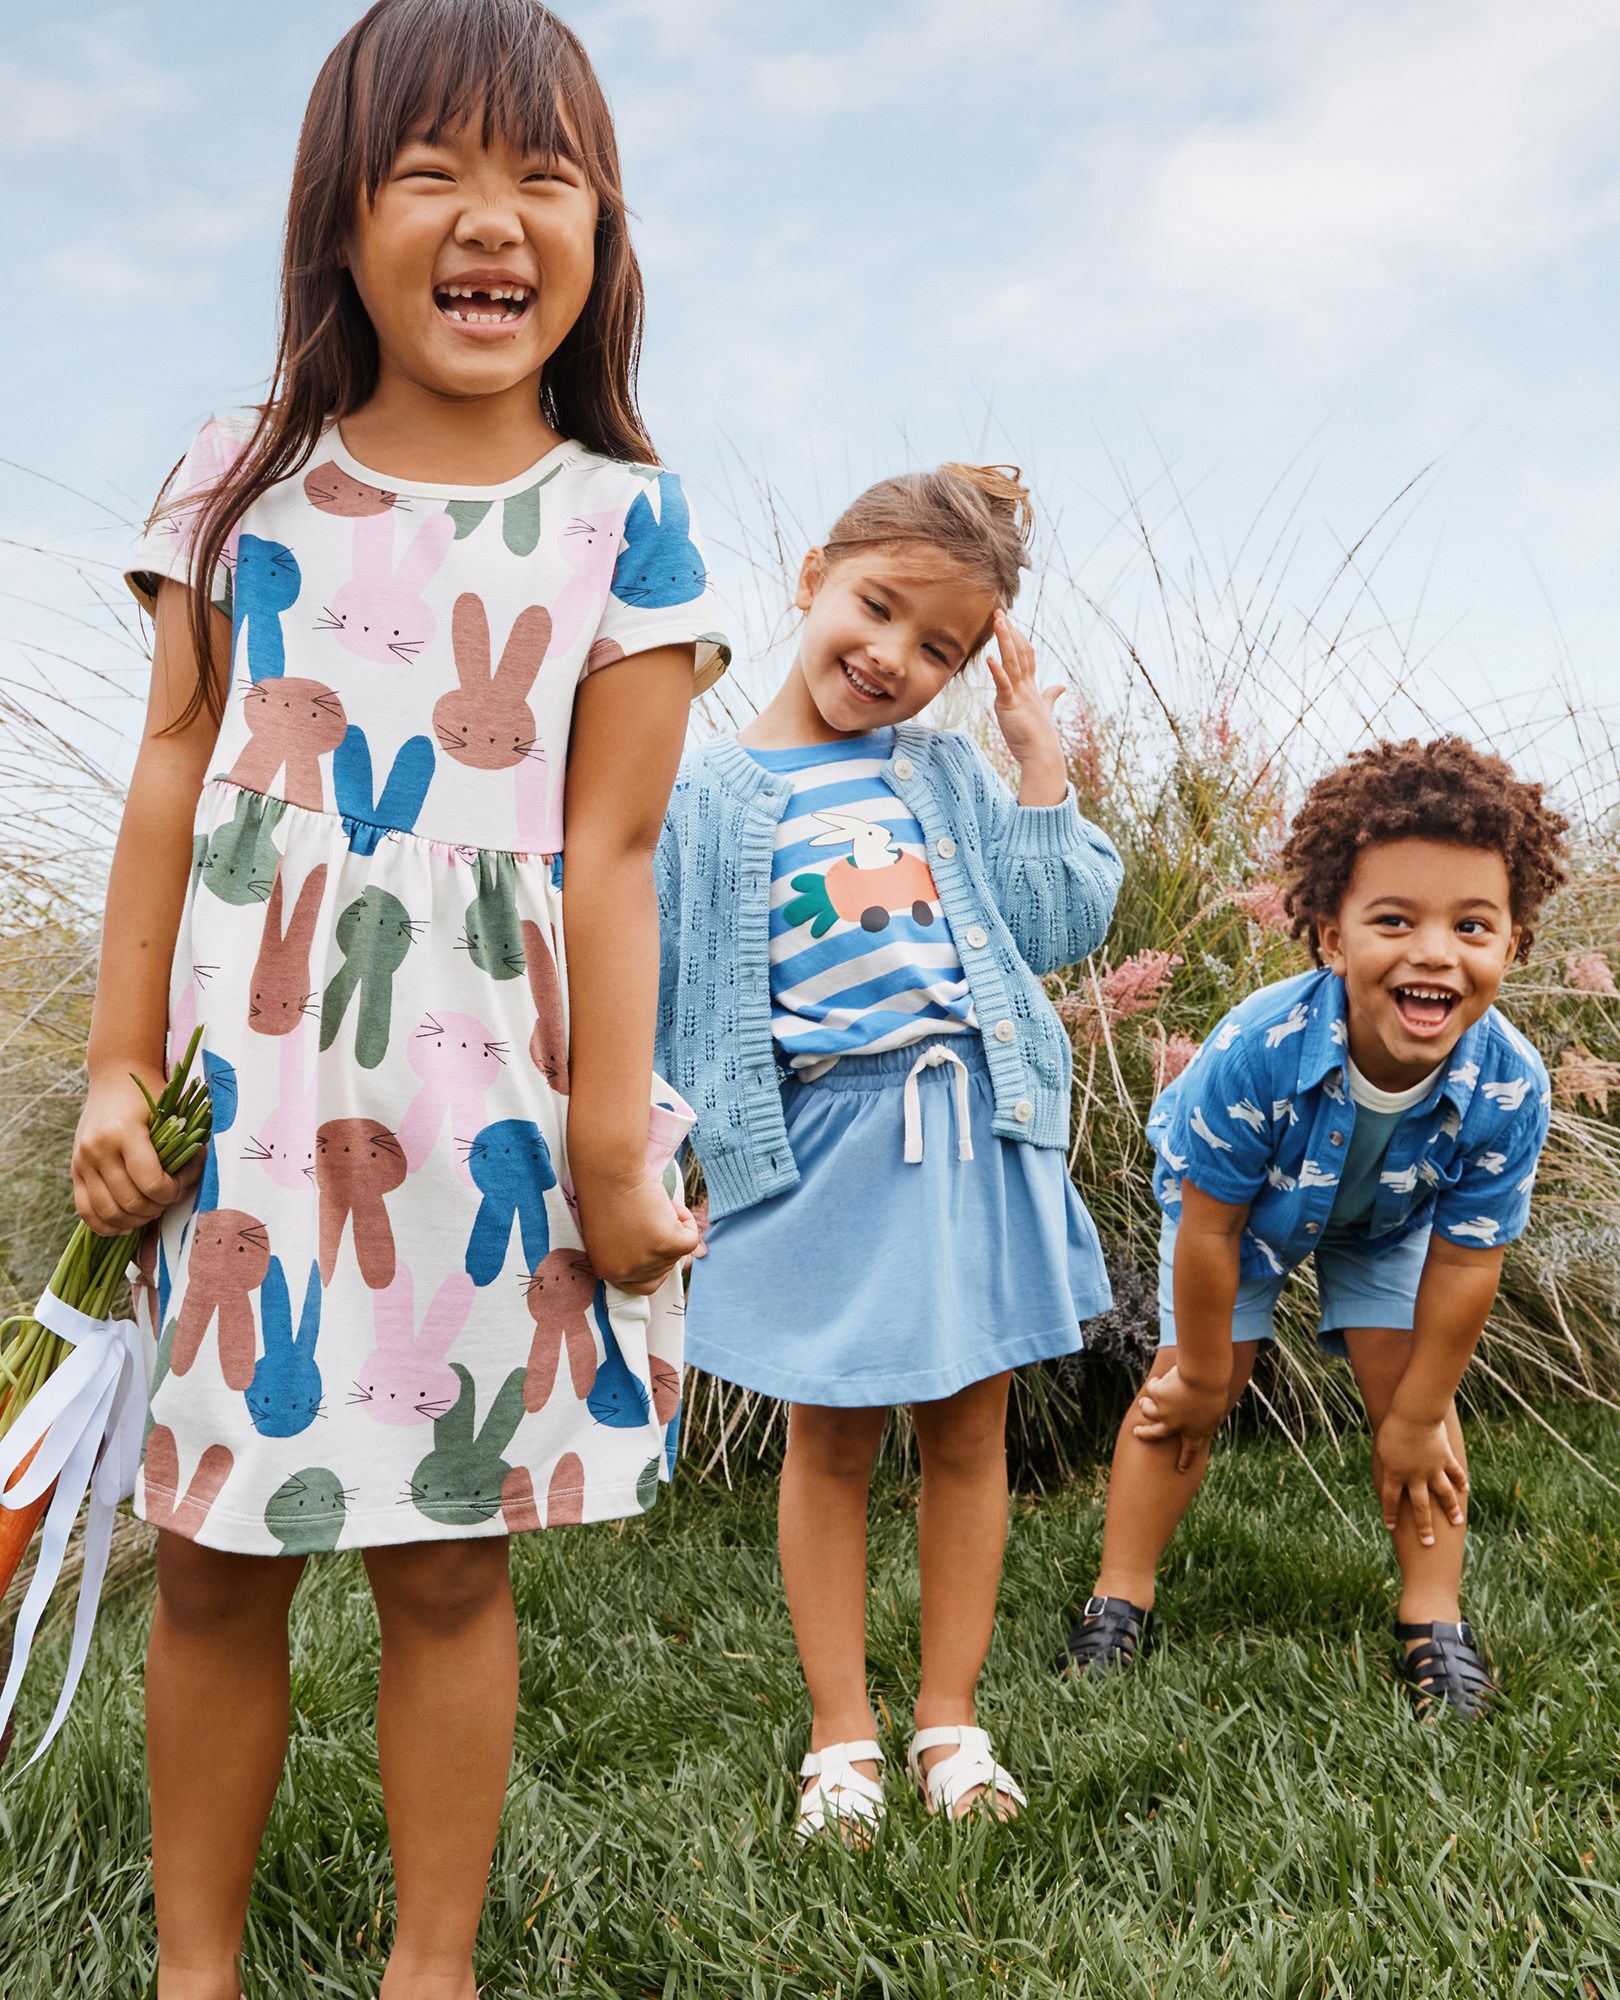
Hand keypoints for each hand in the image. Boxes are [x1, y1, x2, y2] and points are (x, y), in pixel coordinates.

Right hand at [72, 1064, 197, 1235]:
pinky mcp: (74, 1171)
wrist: (114, 1079)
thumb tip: (199, 1176)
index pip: (151, 1183)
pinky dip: (106, 1225)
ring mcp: (82, 1161)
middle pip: (130, 1202)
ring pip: (108, 1212)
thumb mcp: (172, 1111)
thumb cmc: (152, 1095)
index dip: (171, 1193)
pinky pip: (86, 1212)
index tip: (179, 1185)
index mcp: (124, 1132)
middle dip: (156, 1208)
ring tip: (151, 1209)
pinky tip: (127, 1224)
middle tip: (168, 1198)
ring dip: (135, 1219)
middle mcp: (98, 1148)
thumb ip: (184, 1144)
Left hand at [572, 1162, 704, 1296]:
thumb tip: (664, 1255)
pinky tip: (667, 1203)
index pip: (641, 1286)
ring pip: (678, 1252)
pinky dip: (685, 1219)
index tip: (658, 1249)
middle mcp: (626, 1272)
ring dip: (672, 1226)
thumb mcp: (611, 1232)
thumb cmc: (605, 1190)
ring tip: (651, 1204)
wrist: (608, 1168)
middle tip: (653, 1215)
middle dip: (665, 1243)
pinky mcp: (666, 1244)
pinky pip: (691, 1239)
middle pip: (664, 1269)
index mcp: (607, 1270)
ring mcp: (647, 1260)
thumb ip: (630, 1251)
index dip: (654, 1267)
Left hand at [985, 611, 1065, 795]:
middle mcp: (1026, 686)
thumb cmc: (1040, 735)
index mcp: (1031, 686)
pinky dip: (997, 672)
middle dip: (1009, 632)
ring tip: (998, 622)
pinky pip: (1003, 686)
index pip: (1026, 655)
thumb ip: (1050, 696)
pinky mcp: (1010, 706)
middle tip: (999, 612)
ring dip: (1005, 642)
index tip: (1008, 621)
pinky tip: (990, 658)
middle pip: (1019, 652)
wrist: (1042, 755)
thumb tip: (1061, 687)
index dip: (1018, 637)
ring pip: (1012, 663)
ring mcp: (1019, 694)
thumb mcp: (1045, 710)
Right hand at [1132, 1363, 1231, 1472]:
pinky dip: (1156, 1384)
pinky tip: (1158, 1380)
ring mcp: (1164, 1411)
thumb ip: (1210, 1422)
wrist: (1204, 1378)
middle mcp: (1175, 1425)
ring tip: (1144, 1402)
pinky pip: (1152, 1388)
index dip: (1185, 1460)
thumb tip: (1210, 1427)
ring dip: (1145, 1405)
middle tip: (1137, 1432)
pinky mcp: (1157, 1395)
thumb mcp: (1217, 1412)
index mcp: (1194, 1432)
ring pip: (1147, 1410)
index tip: (1181, 1469)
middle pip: (1154, 1433)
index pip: (1190, 1451)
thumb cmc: (1215, 1393)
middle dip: (1144, 1434)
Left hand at [1374, 1411, 1467, 1546]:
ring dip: (1451, 1510)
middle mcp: (1415, 1476)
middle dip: (1424, 1526)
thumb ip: (1386, 1462)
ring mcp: (1432, 1469)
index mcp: (1395, 1474)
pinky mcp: (1445, 1458)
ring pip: (1444, 1495)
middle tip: (1428, 1543)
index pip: (1390, 1500)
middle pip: (1420, 1507)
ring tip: (1458, 1522)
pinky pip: (1455, 1472)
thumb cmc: (1392, 1427)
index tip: (1390, 1527)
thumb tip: (1386, 1471)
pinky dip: (1460, 1481)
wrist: (1413, 1415)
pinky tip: (1465, 1490)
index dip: (1390, 1514)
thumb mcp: (1382, 1447)